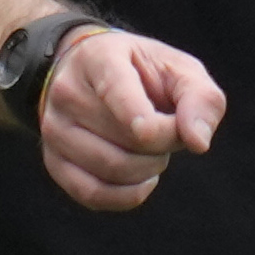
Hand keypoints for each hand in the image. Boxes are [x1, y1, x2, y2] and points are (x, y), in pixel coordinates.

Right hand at [38, 28, 225, 210]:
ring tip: (153, 151)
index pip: (117, 91)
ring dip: (149, 169)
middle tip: (170, 131)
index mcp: (99, 58)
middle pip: (128, 137)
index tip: (163, 133)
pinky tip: (144, 180)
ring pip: (112, 168)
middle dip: (165, 143)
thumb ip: (200, 98)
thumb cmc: (145, 73)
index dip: (144, 120)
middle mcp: (68, 92)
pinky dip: (128, 196)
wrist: (93, 75)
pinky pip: (92, 194)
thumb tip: (198, 142)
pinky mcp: (54, 161)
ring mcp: (55, 129)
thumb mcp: (179, 69)